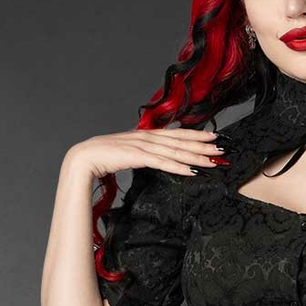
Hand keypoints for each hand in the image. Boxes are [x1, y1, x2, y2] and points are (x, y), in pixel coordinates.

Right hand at [67, 125, 228, 179]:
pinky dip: (179, 167)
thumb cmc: (102, 159)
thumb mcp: (128, 155)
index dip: (195, 135)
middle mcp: (146, 137)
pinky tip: (192, 171)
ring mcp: (142, 146)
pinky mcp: (137, 157)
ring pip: (175, 151)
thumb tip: (155, 160)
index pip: (175, 134)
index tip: (213, 137)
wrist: (83, 159)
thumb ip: (143, 155)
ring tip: (214, 160)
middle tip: (222, 148)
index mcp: (145, 136)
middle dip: (202, 145)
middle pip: (180, 141)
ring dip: (196, 156)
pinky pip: (162, 163)